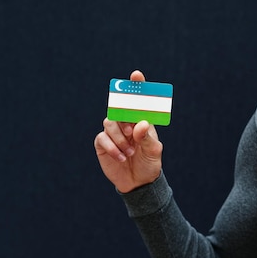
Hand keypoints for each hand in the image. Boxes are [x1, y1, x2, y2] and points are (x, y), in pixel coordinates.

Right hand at [94, 70, 162, 192]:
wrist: (138, 182)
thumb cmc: (149, 163)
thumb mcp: (154, 151)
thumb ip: (147, 137)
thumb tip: (140, 123)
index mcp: (141, 120)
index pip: (138, 99)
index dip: (137, 85)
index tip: (136, 74)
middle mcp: (125, 122)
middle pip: (119, 108)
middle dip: (124, 117)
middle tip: (131, 131)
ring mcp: (113, 132)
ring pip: (109, 122)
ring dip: (120, 138)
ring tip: (130, 153)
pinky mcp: (103, 143)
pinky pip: (102, 138)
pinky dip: (113, 148)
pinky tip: (121, 157)